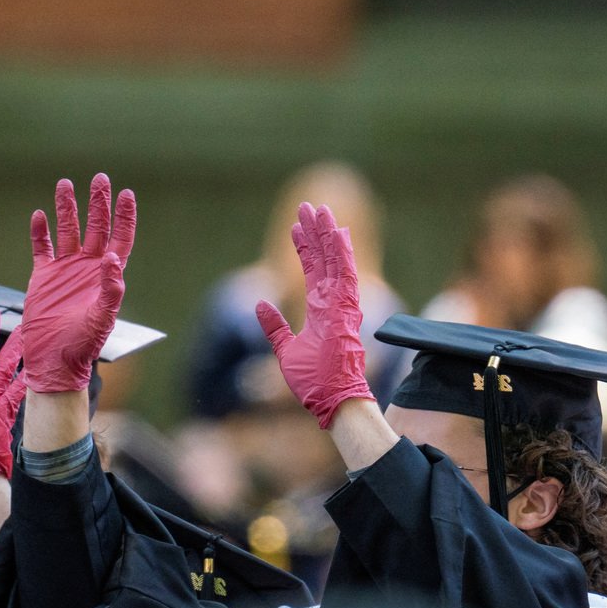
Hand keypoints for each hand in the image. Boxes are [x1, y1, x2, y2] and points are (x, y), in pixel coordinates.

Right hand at [21, 174, 134, 392]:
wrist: (54, 360)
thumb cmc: (83, 345)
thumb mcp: (102, 318)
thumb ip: (110, 288)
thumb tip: (111, 257)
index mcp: (107, 276)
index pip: (119, 238)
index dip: (124, 217)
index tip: (125, 193)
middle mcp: (88, 268)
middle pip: (95, 227)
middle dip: (98, 203)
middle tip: (99, 179)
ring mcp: (65, 270)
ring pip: (67, 230)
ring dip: (67, 208)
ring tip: (65, 185)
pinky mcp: (44, 276)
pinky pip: (42, 248)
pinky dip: (40, 232)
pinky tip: (39, 215)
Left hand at [255, 202, 374, 429]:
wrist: (332, 400)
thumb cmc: (313, 381)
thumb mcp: (284, 349)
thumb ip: (274, 326)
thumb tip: (259, 304)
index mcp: (321, 310)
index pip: (313, 271)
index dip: (305, 248)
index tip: (296, 229)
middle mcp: (334, 303)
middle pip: (324, 259)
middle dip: (315, 233)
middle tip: (308, 207)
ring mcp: (342, 306)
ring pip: (336, 261)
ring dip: (328, 235)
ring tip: (320, 210)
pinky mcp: (346, 311)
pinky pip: (345, 276)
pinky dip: (341, 254)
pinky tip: (337, 232)